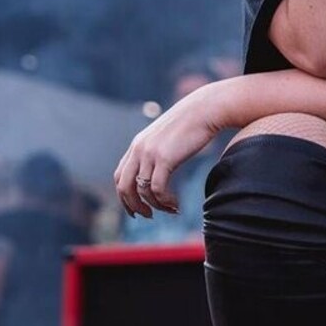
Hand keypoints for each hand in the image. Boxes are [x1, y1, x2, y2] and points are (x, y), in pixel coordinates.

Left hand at [113, 84, 224, 217]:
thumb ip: (159, 151)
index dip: (125, 197)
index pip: (120, 176)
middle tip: (148, 216)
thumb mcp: (168, 137)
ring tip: (170, 210)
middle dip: (133, 206)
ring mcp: (150, 153)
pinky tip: (176, 204)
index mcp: (138, 144)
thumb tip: (160, 168)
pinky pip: (158, 189)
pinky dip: (165, 202)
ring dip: (155, 206)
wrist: (206, 109)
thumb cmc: (192, 123)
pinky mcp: (165, 158)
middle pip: (124, 186)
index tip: (136, 209)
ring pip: (142, 190)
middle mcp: (139, 149)